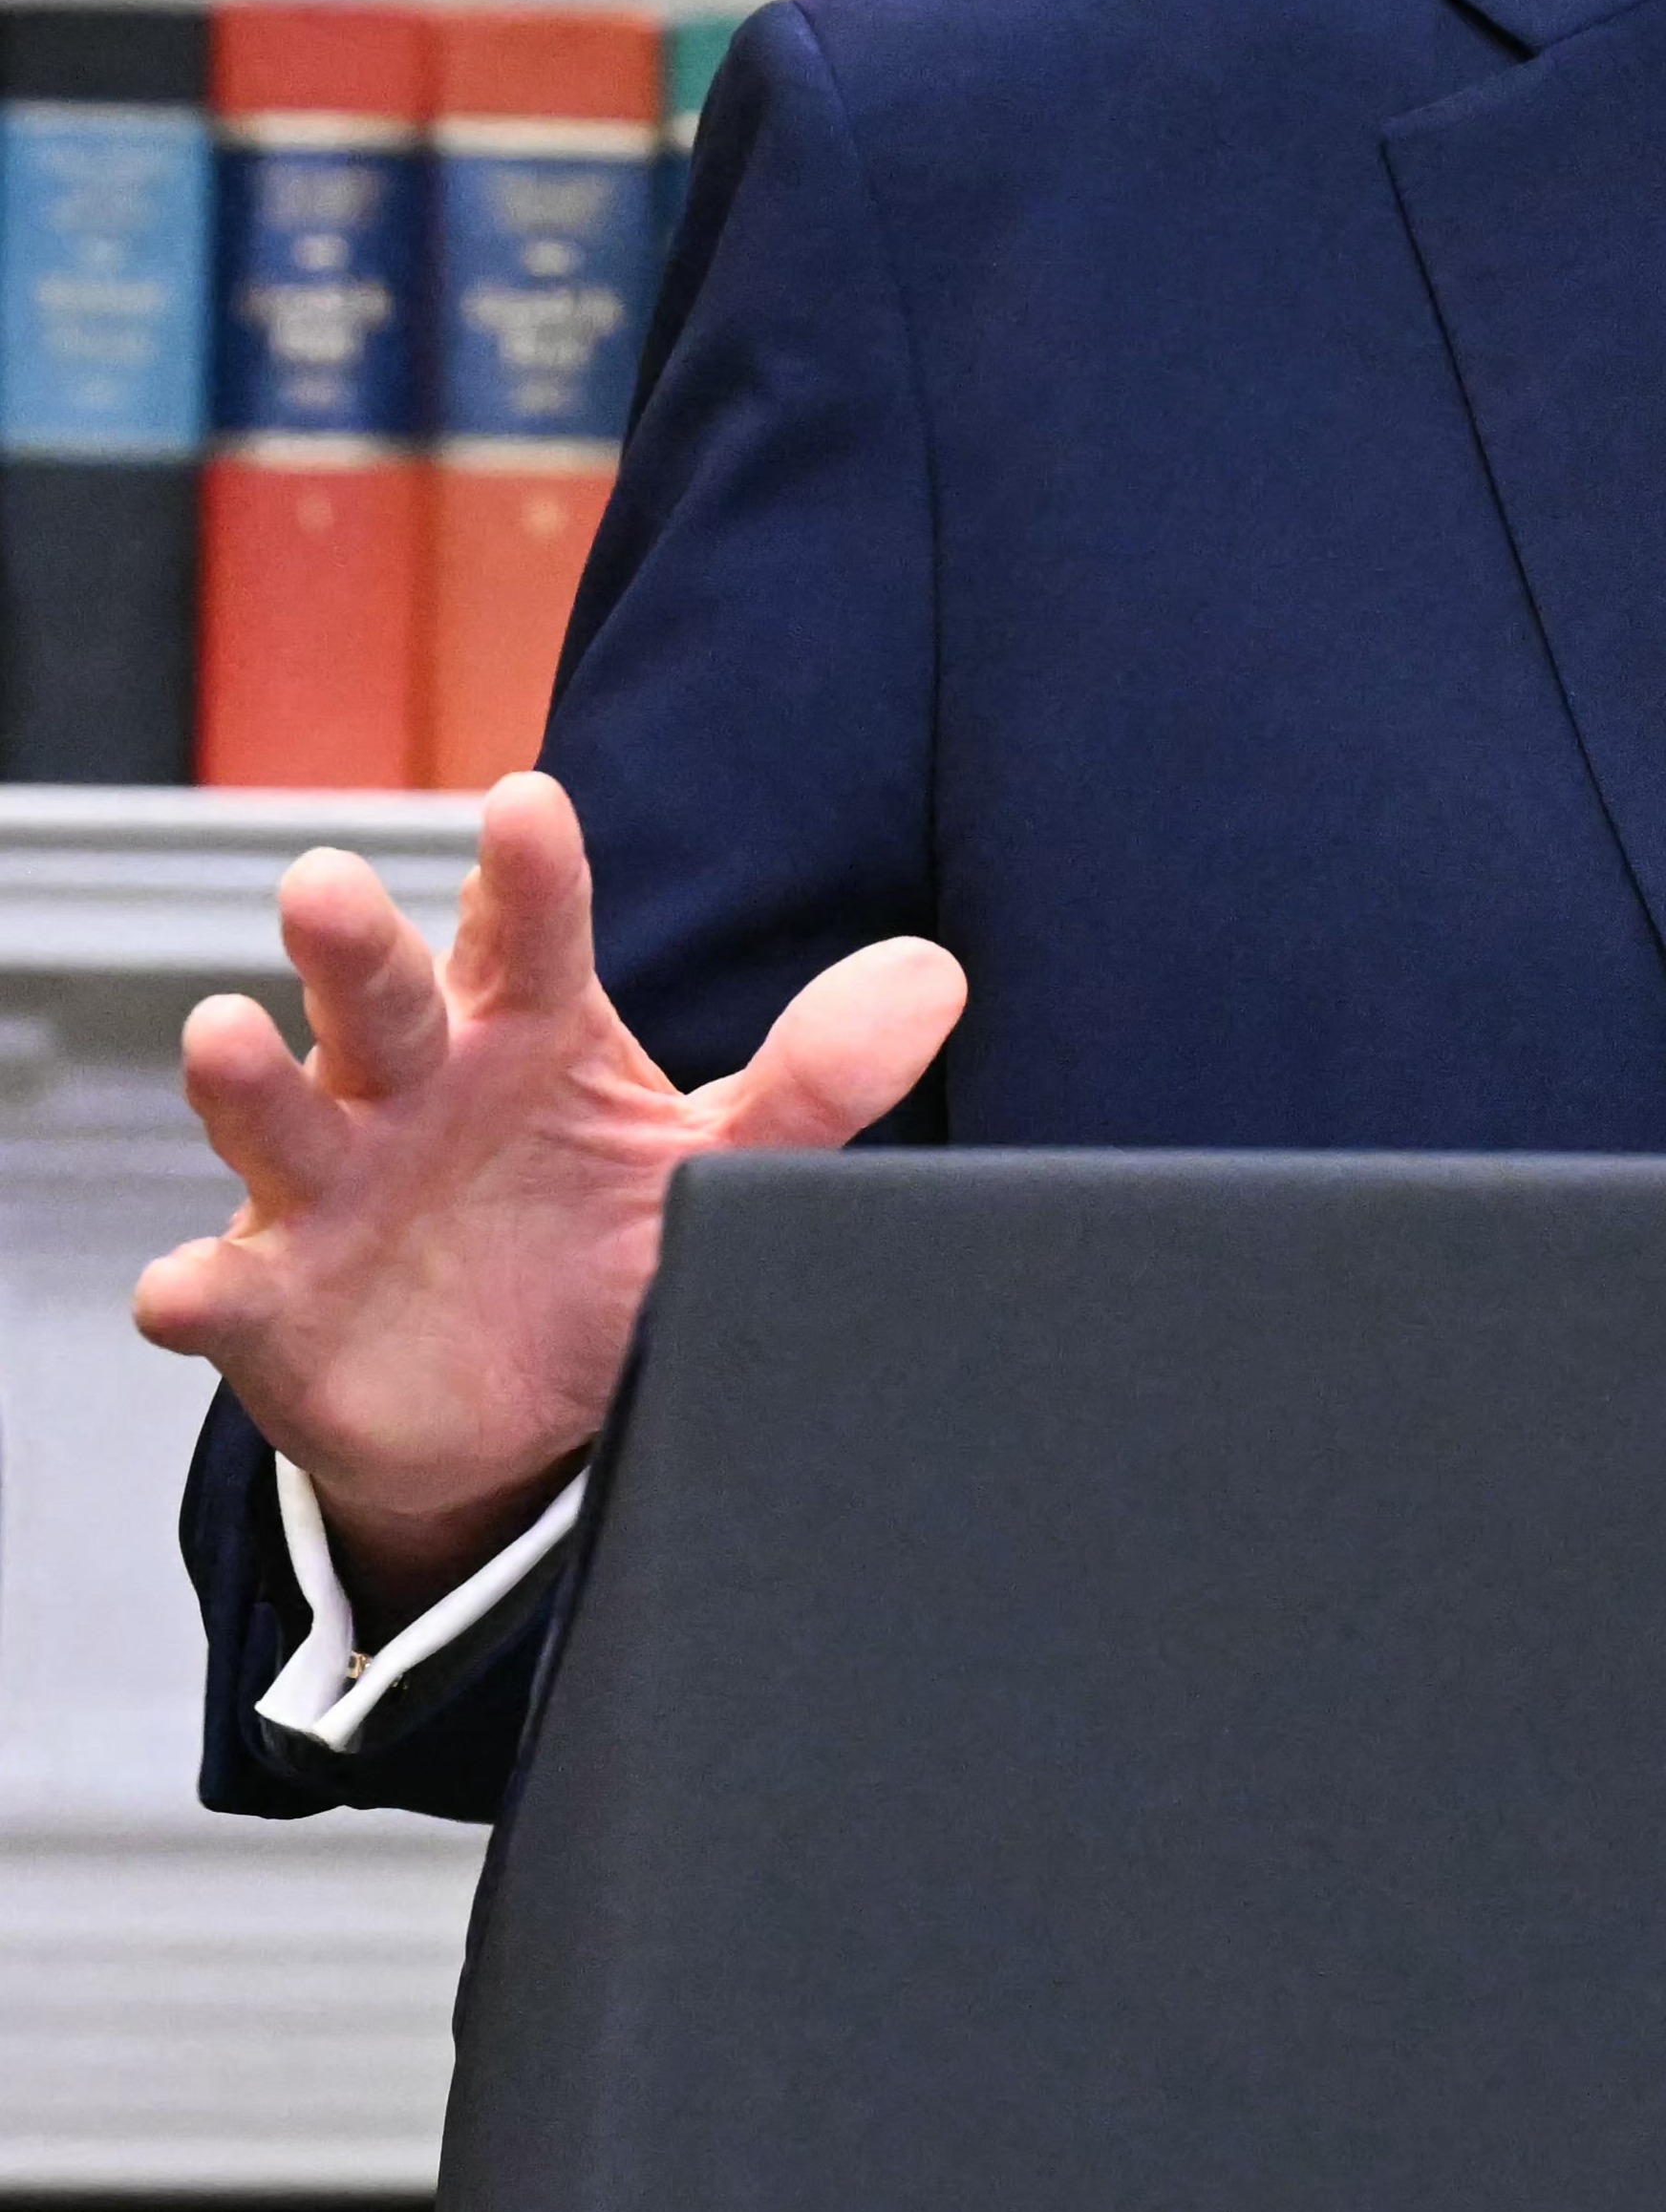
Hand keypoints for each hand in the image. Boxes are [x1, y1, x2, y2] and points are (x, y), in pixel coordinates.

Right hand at [136, 772, 964, 1625]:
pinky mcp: (274, 1300)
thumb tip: (933, 978)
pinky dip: (198, 1289)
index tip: (530, 803)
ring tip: (224, 1031)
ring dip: (249, 1078)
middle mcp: (413, 1089)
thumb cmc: (596, 1235)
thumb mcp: (713, 1158)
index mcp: (523, 1035)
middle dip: (351, 947)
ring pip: (279, 1117)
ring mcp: (331, 1189)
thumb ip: (816, 1077)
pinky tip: (185, 1289)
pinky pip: (222, 1289)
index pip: (530, 936)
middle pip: (380, 999)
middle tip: (325, 882)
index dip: (528, 871)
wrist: (512, 1407)